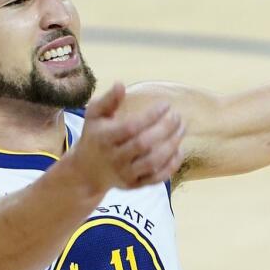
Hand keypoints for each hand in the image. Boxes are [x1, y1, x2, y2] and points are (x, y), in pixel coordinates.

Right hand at [69, 82, 185, 191]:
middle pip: (144, 144)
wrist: (87, 172)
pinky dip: (171, 165)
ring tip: (182, 129)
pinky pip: (157, 178)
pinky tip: (179, 149)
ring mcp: (125, 174)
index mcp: (104, 138)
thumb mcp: (94, 116)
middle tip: (178, 116)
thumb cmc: (94, 137)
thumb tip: (121, 84)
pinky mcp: (134, 185)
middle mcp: (114, 158)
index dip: (150, 116)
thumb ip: (108, 101)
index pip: (131, 127)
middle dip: (165, 129)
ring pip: (153, 162)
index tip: (166, 105)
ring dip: (172, 145)